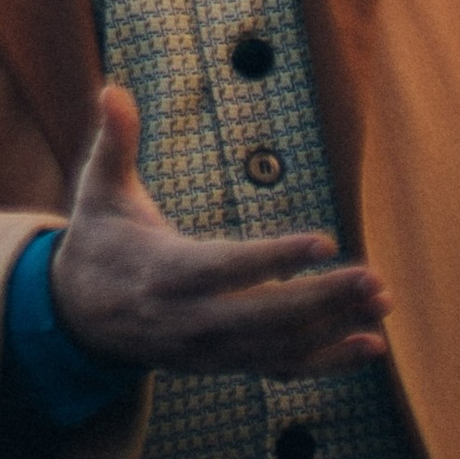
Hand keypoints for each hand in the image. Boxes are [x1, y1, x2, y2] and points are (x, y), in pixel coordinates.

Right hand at [49, 84, 391, 379]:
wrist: (77, 319)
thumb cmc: (99, 242)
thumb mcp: (98, 191)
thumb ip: (114, 141)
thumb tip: (111, 89)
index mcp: (164, 273)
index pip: (226, 269)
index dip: (274, 258)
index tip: (324, 242)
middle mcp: (190, 320)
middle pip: (263, 318)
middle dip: (322, 300)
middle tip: (373, 278)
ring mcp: (209, 351)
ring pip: (279, 347)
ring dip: (334, 328)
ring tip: (382, 304)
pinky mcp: (223, 364)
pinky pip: (280, 370)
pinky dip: (327, 363)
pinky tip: (371, 347)